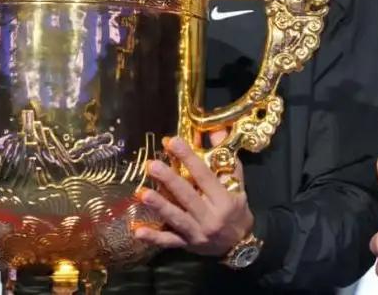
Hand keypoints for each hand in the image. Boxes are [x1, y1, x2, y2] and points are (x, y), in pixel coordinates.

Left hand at [134, 134, 253, 256]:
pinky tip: (138, 231)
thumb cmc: (237, 211)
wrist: (240, 245)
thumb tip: (216, 131)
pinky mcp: (187, 245)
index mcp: (224, 200)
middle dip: (169, 180)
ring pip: (177, 218)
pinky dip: (154, 238)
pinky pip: (169, 242)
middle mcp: (211, 217)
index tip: (172, 142)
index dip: (188, 158)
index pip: (204, 176)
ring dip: (159, 206)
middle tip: (152, 165)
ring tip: (142, 193)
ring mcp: (198, 233)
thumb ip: (227, 160)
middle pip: (188, 196)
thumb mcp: (238, 185)